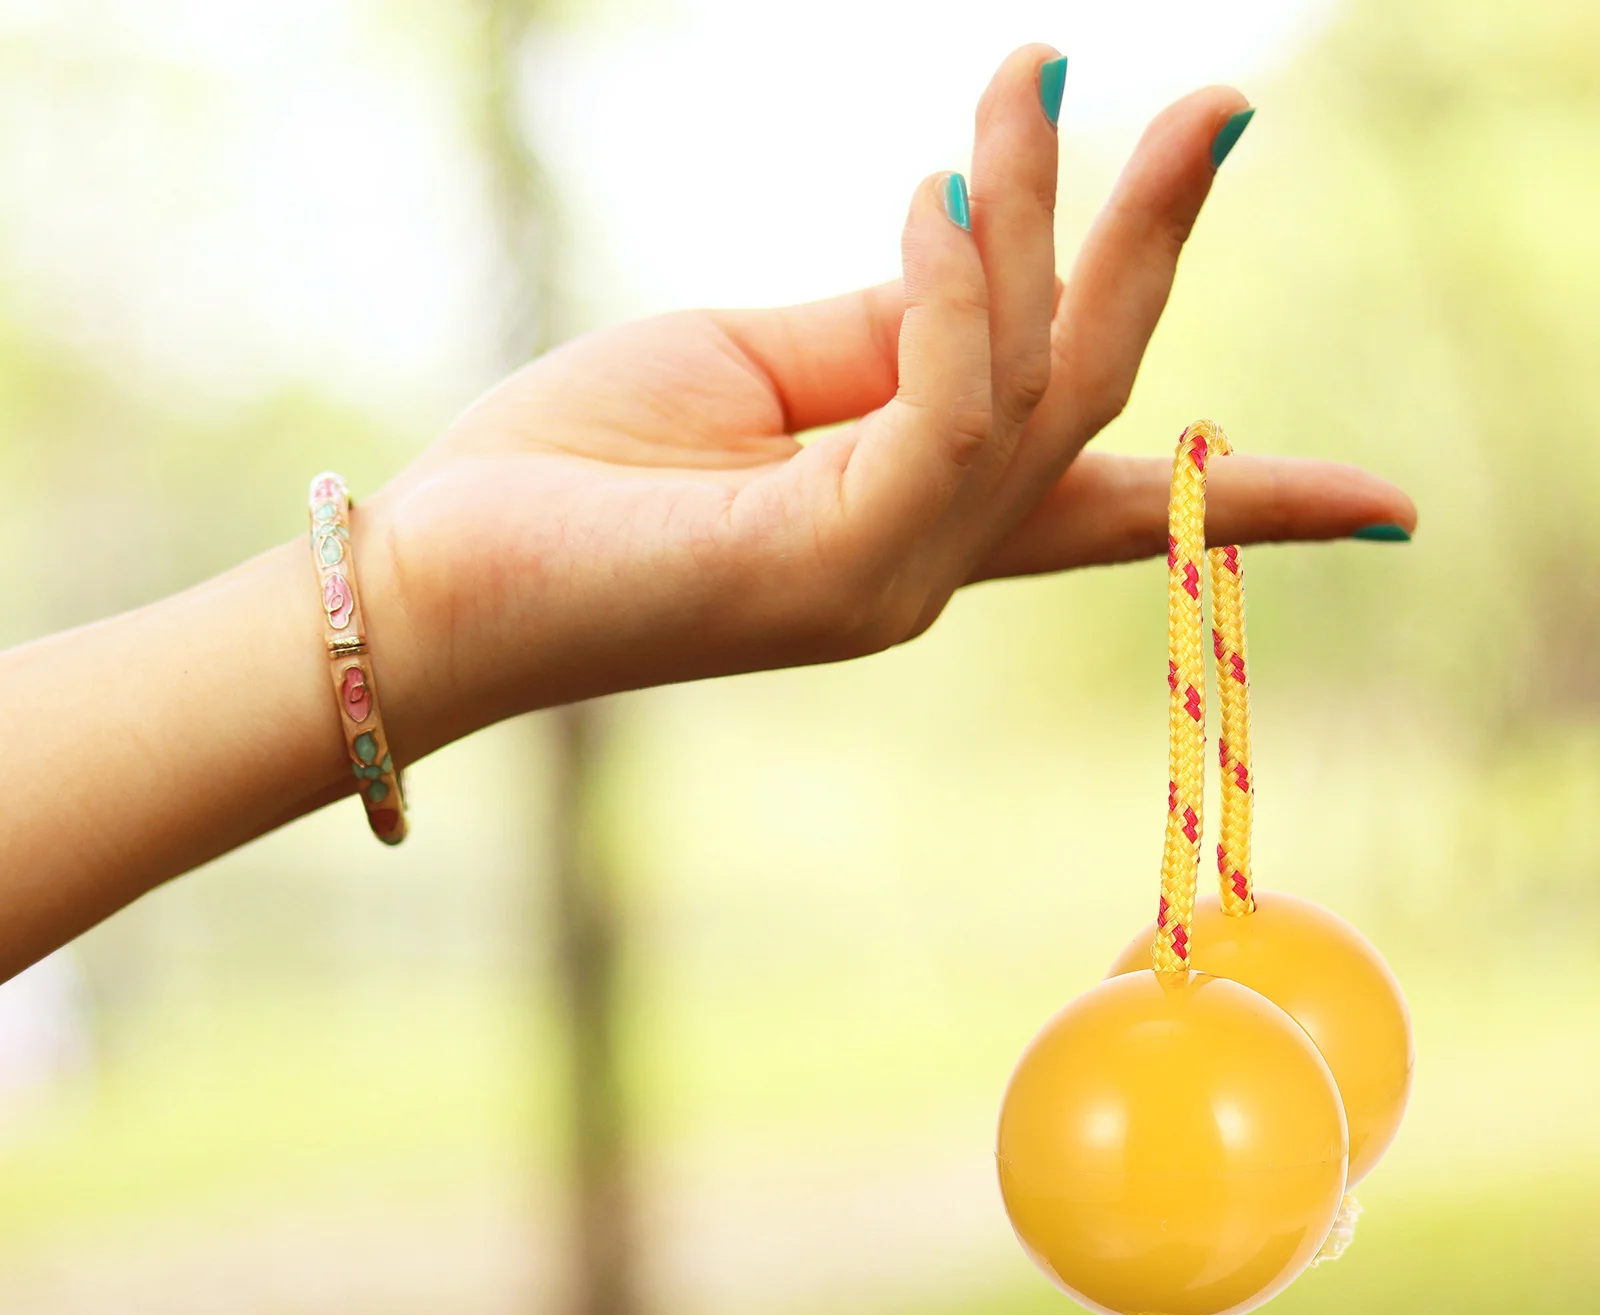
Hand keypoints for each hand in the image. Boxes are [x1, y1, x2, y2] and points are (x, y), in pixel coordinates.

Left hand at [364, 48, 1414, 757]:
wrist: (438, 573)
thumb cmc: (577, 466)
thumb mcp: (756, 366)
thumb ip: (889, 328)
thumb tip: (995, 244)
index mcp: (905, 522)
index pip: (1105, 508)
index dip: (1252, 500)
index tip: (1387, 507)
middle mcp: (920, 569)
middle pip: (1095, 412)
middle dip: (1157, 255)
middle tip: (1212, 102)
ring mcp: (884, 583)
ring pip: (1040, 397)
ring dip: (1059, 222)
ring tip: (1029, 81)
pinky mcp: (829, 569)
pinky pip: (950, 412)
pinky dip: (964, 289)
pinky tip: (940, 187)